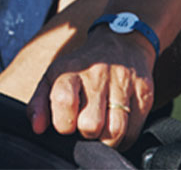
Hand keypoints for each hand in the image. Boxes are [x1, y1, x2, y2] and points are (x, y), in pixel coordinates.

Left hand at [27, 27, 155, 149]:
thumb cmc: (83, 67)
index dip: (63, 122)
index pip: (64, 100)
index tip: (65, 123)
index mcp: (71, 69)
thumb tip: (36, 128)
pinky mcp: (144, 93)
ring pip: (115, 131)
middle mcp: (98, 74)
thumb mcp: (55, 75)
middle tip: (85, 124)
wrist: (122, 41)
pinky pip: (133, 131)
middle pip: (91, 124)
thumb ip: (39, 102)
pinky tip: (116, 127)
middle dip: (86, 132)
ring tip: (101, 129)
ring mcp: (123, 83)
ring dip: (105, 139)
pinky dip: (123, 139)